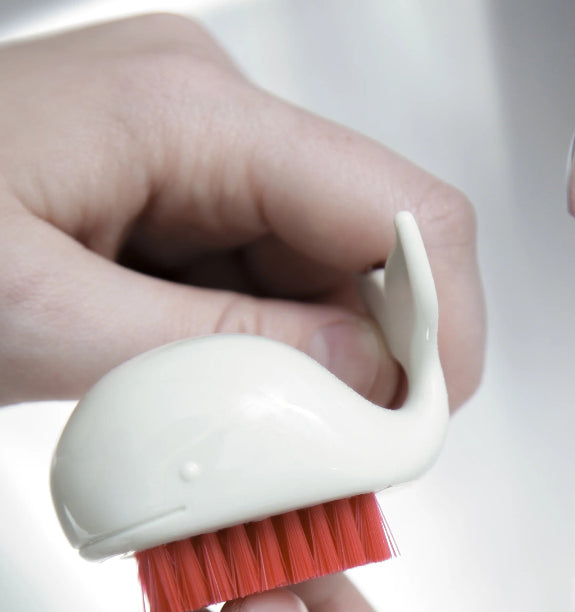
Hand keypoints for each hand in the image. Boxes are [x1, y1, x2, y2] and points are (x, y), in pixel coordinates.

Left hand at [0, 14, 484, 408]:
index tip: (428, 415)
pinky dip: (276, 356)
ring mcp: (207, 161)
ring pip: (330, 276)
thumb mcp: (42, 320)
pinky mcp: (189, 206)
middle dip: (379, 359)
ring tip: (256, 432)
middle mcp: (217, 121)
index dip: (442, 322)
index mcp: (195, 111)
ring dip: (319, 366)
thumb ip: (223, 352)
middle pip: (373, 247)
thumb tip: (367, 377)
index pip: (402, 208)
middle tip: (341, 449)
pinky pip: (277, 287)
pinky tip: (226, 396)